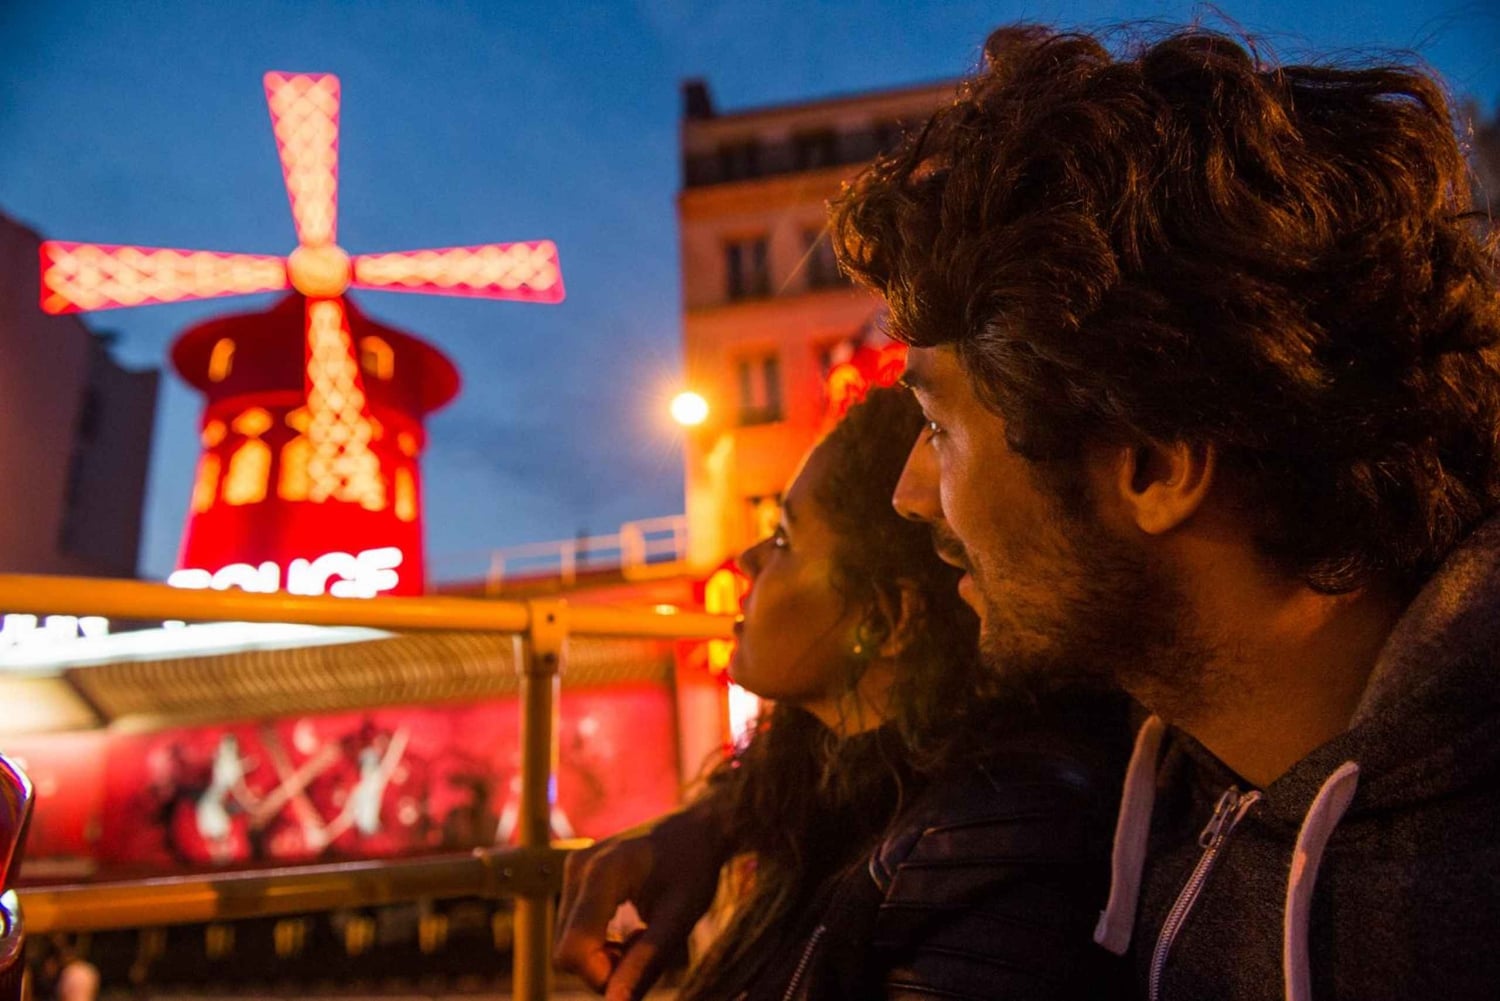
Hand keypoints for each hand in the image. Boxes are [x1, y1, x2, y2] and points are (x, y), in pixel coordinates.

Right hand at [554, 803, 729, 1000]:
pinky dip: (598, 943)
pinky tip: (630, 930)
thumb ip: (646, 961)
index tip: (639, 971)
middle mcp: (578, 867)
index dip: (601, 977)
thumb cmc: (696, 867)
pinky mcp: (574, 875)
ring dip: (602, 956)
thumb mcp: (680, 917)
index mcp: (603, 873)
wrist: (697, 826)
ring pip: (568, 944)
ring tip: (642, 938)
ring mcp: (572, 868)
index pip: (572, 951)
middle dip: (604, 968)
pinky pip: (572, 930)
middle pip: (566, 952)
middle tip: (647, 951)